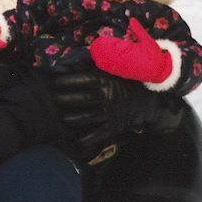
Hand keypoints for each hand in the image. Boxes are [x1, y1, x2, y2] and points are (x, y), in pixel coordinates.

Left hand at [49, 71, 181, 162]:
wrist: (147, 102)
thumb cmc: (123, 83)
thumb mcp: (110, 70)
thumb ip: (91, 65)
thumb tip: (70, 61)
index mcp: (106, 80)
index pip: (83, 79)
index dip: (67, 81)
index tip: (55, 82)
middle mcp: (107, 96)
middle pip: (82, 98)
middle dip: (65, 99)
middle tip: (54, 99)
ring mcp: (110, 113)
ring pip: (87, 117)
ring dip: (72, 118)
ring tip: (63, 117)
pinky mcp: (114, 127)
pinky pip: (98, 134)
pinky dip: (86, 139)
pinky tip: (76, 139)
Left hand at [89, 18, 171, 83]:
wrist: (159, 71)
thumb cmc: (154, 55)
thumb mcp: (147, 40)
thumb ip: (138, 30)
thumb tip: (132, 19)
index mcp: (131, 51)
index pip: (115, 46)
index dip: (106, 43)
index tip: (99, 38)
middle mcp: (125, 60)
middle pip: (108, 54)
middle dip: (100, 49)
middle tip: (94, 43)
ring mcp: (123, 67)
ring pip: (108, 62)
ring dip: (99, 56)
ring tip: (93, 49)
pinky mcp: (122, 73)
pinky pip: (110, 69)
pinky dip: (103, 64)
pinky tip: (97, 60)